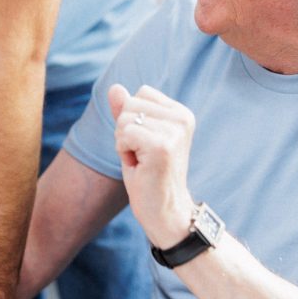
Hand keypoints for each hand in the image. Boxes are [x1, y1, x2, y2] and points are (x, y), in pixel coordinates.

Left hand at [108, 82, 194, 248]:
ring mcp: (174, 132)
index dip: (133, 119)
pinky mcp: (162, 146)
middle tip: (142, 156)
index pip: (140, 93)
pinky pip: (124, 135)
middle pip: (130, 104)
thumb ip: (127, 111)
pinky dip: (124, 152)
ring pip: (125, 119)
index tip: (145, 144)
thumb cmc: (148, 175)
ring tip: (142, 162)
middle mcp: (183, 118)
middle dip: (126, 131)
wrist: (164, 211)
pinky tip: (140, 167)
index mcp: (181, 113)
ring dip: (124, 143)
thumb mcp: (135, 137)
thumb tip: (114, 87)